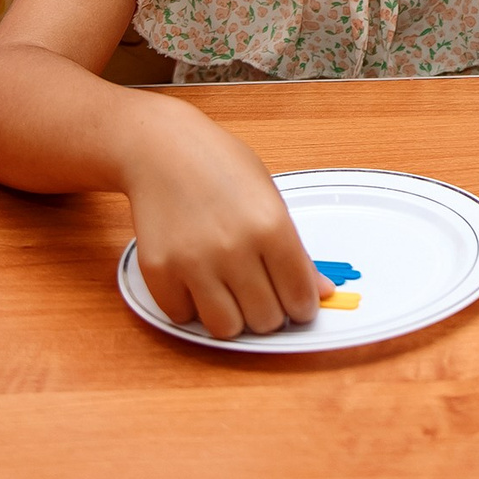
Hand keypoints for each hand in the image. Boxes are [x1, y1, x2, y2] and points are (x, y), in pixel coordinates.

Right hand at [118, 102, 326, 336]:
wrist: (161, 149)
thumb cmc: (220, 166)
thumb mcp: (270, 198)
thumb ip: (296, 251)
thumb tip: (320, 292)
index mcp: (271, 227)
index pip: (300, 295)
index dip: (303, 307)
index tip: (298, 306)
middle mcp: (234, 249)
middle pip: (265, 319)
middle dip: (269, 313)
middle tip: (262, 296)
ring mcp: (193, 262)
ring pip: (226, 328)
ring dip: (233, 318)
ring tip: (231, 295)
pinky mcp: (158, 271)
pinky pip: (183, 317)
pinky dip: (192, 308)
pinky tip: (196, 282)